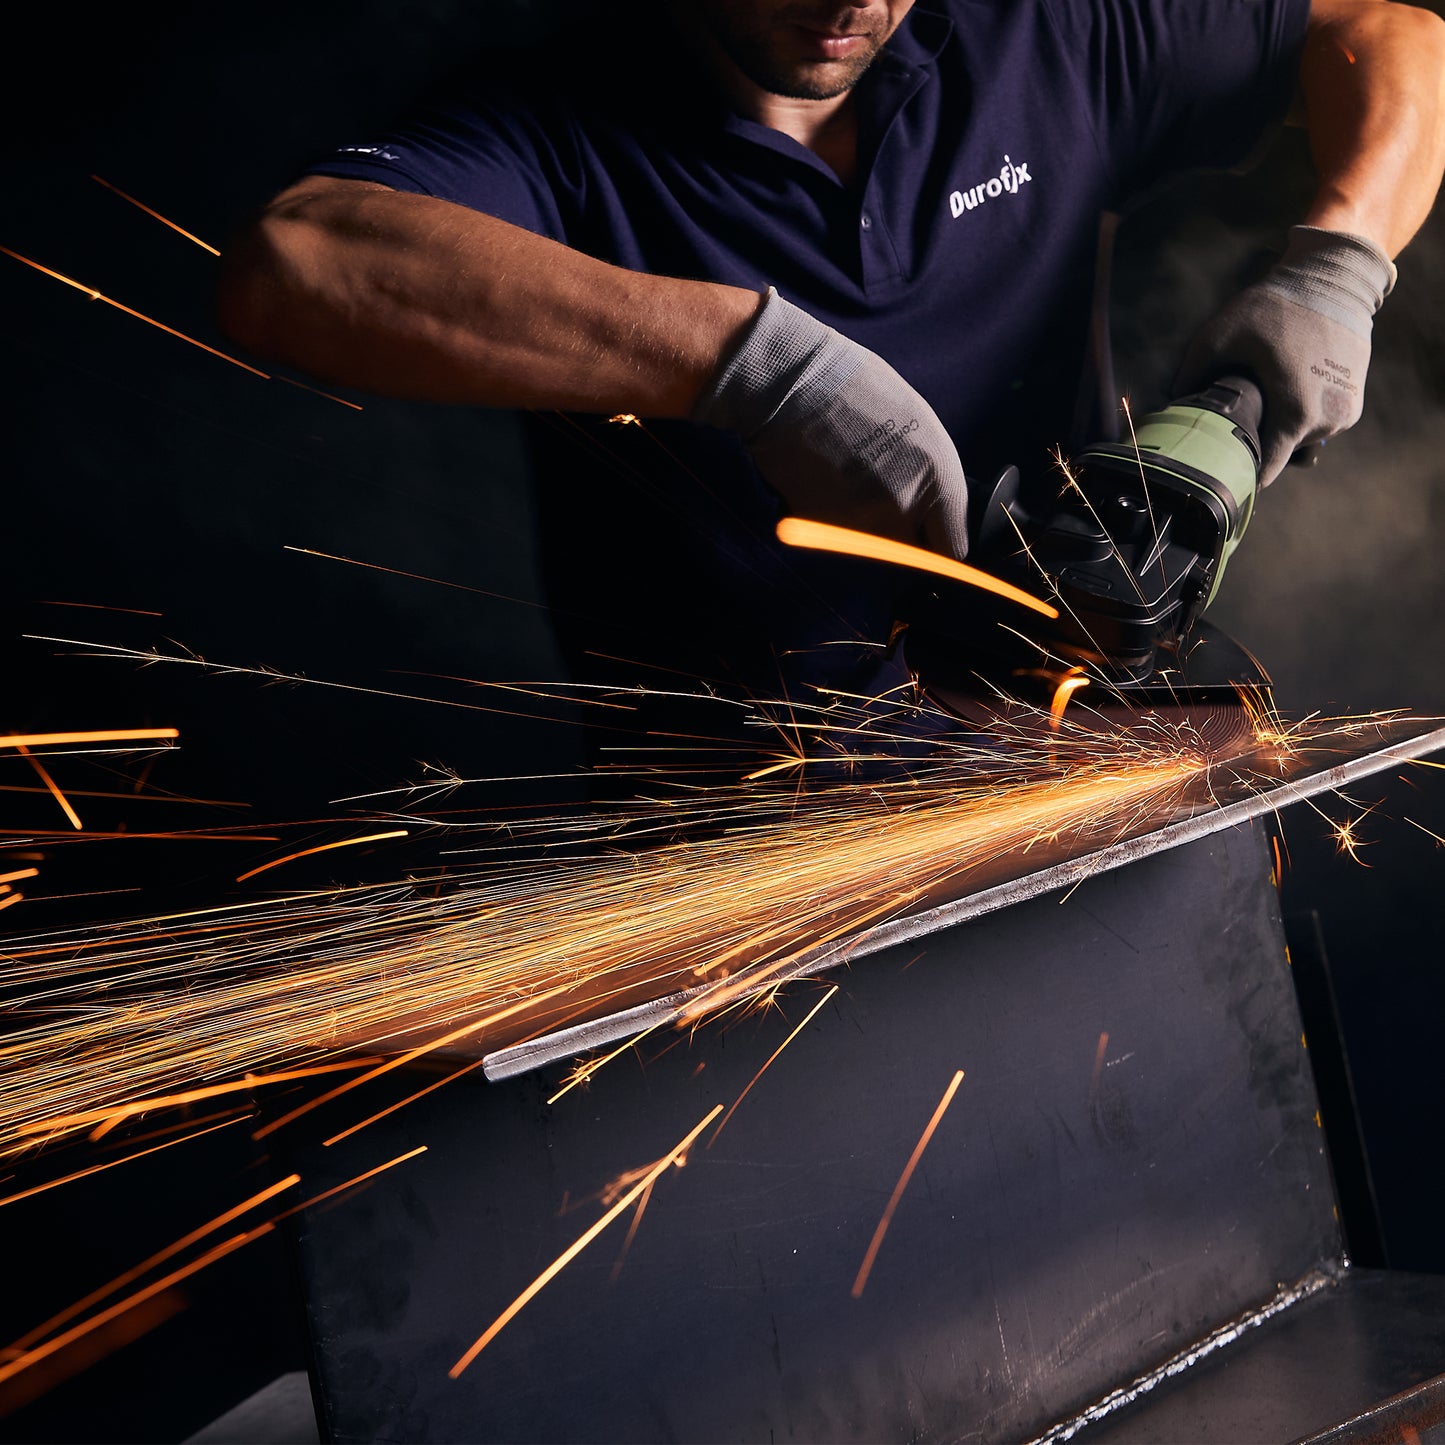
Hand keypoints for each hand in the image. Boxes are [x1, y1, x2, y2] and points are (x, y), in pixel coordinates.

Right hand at [693, 288, 969, 557]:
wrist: (793, 386)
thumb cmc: (857, 390)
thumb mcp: (918, 426)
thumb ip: (931, 476)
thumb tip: (934, 509)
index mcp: (938, 479)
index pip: (952, 547)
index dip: (940, 545)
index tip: (929, 540)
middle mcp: (905, 508)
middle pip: (910, 552)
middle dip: (899, 535)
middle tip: (880, 499)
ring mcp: (862, 522)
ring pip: (872, 546)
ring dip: (864, 524)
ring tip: (848, 479)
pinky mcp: (825, 530)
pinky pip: (838, 537)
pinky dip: (833, 518)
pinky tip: (824, 479)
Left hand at [1175, 226, 1395, 484]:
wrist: (1334, 279)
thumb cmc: (1275, 307)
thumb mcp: (1218, 336)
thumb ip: (1190, 374)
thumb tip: (1171, 404)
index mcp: (1295, 414)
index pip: (1266, 470)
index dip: (1240, 471)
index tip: (1221, 467)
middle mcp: (1326, 422)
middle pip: (1280, 455)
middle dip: (1258, 441)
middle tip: (1238, 415)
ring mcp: (1344, 414)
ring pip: (1300, 442)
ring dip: (1281, 428)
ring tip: (1265, 396)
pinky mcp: (1353, 403)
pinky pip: (1319, 425)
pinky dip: (1302, 416)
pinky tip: (1286, 390)